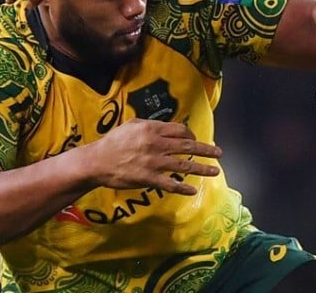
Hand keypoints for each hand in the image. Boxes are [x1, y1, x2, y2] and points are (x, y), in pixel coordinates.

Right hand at [82, 118, 221, 194]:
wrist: (96, 162)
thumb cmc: (113, 142)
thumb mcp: (132, 125)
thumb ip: (151, 124)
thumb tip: (168, 126)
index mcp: (153, 129)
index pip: (181, 130)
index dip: (191, 134)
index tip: (196, 139)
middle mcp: (156, 144)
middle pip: (187, 146)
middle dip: (206, 149)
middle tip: (219, 153)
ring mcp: (153, 162)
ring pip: (183, 165)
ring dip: (202, 168)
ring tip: (215, 171)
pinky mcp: (148, 178)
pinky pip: (169, 184)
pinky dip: (183, 188)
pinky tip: (193, 190)